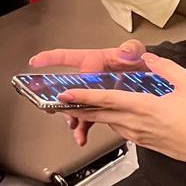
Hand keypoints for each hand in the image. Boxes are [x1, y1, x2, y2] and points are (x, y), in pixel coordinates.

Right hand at [29, 40, 145, 146]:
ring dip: (73, 118)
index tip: (35, 62)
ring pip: (76, 105)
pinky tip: (82, 136)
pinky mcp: (101, 104)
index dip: (50, 58)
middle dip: (59, 99)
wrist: (150, 78)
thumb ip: (130, 49)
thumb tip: (124, 51)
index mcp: (94, 61)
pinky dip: (84, 127)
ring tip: (75, 128)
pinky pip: (88, 116)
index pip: (68, 57)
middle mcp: (90, 77)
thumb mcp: (135, 52)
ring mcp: (94, 92)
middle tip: (54, 107)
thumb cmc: (139, 60)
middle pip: (67, 87)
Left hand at [57, 53, 185, 163]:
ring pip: (107, 122)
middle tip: (59, 103)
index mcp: (144, 107)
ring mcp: (137, 135)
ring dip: (93, 115)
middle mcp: (135, 123)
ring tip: (80, 107)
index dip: (83, 96)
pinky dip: (110, 121)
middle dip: (77, 108)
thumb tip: (150, 59)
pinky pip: (119, 129)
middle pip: (98, 114)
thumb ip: (166, 68)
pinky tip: (111, 115)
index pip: (106, 100)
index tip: (65, 93)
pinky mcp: (141, 142)